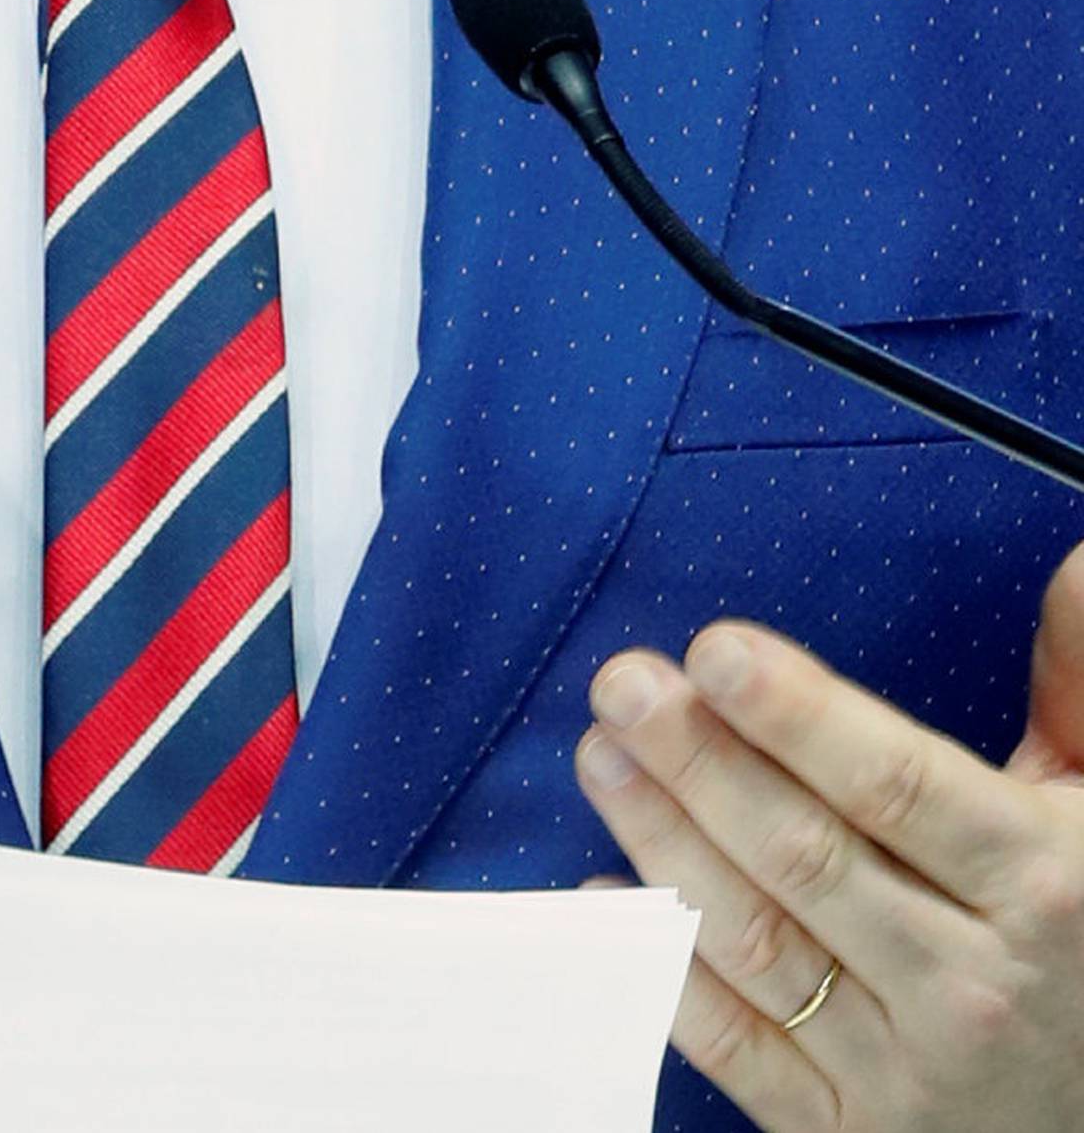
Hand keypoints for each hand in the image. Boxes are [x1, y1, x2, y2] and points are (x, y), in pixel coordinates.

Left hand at [574, 540, 1083, 1128]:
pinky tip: (609, 895)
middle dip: (700, 761)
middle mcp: (970, 984)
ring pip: (759, 943)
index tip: (716, 651)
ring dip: (664, 842)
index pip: (897, 787)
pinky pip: (737, 1051)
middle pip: (806, 856)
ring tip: (602, 756)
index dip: (800, 716)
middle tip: (624, 684)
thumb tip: (1069, 566)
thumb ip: (1078, 693)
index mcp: (1038, 886)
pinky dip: (664, 971)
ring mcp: (904, 1072)